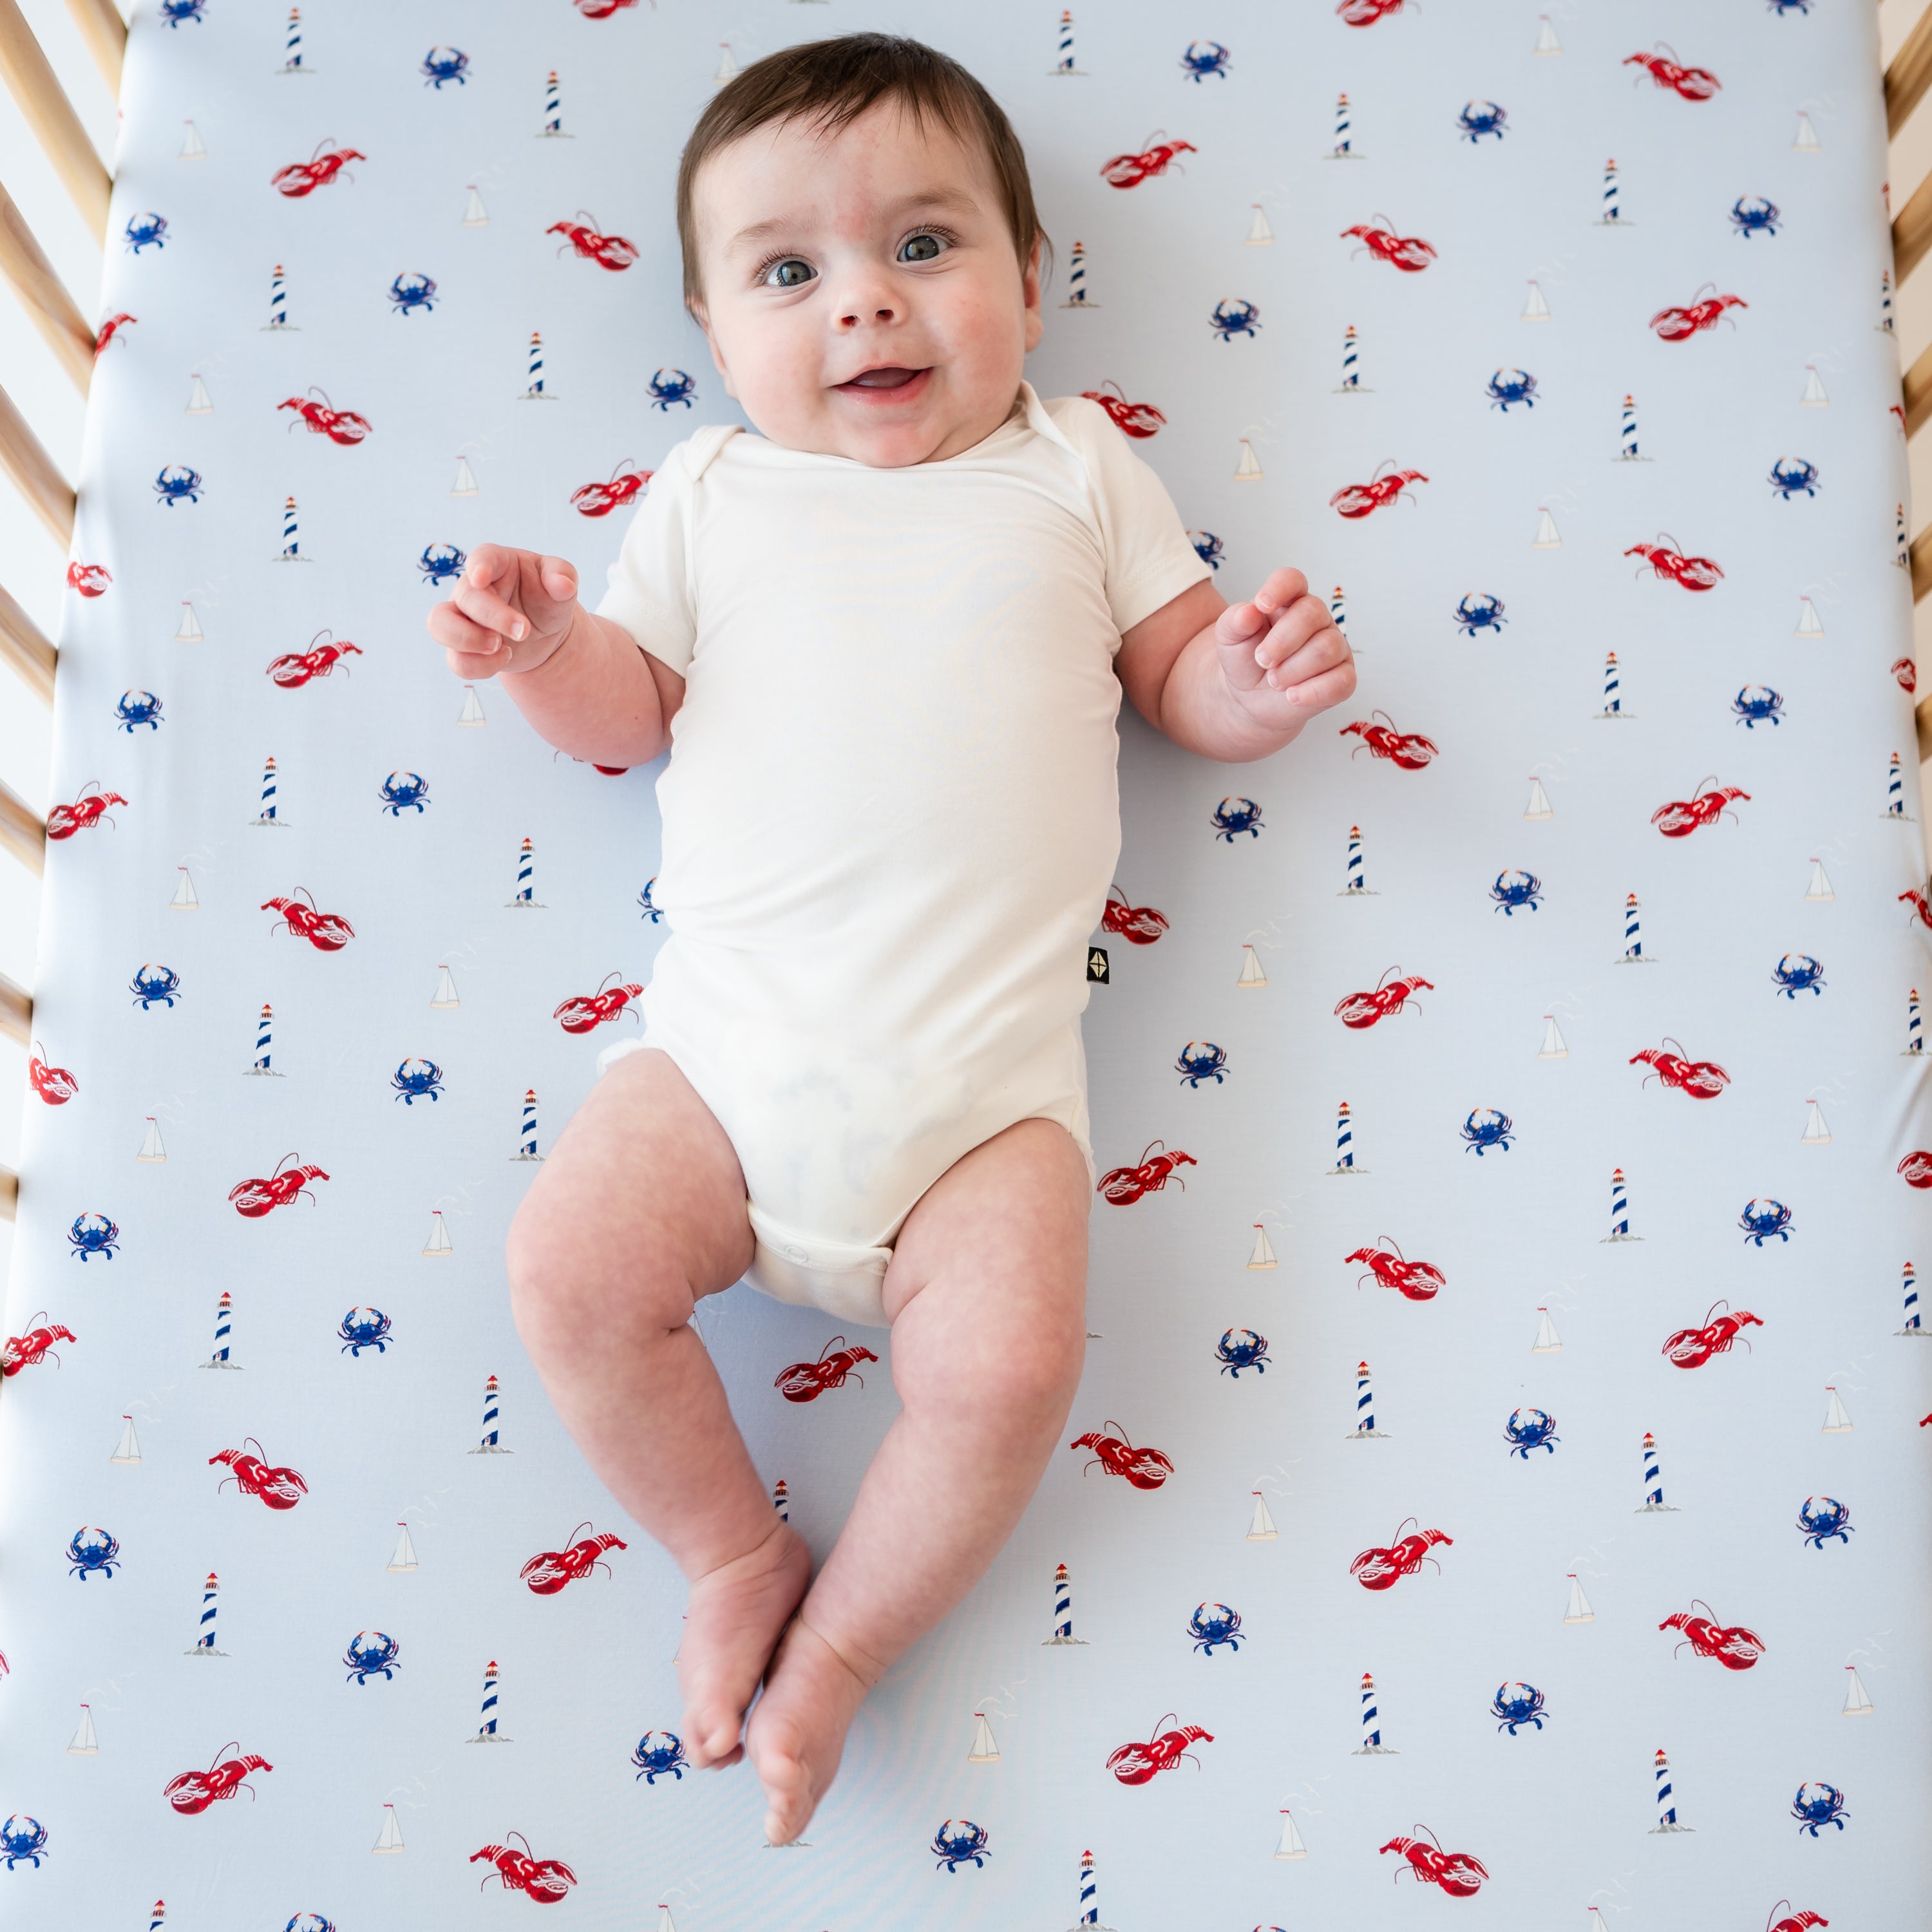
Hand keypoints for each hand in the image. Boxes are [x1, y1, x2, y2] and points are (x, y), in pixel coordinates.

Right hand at [426, 544, 582, 678]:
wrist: (545, 633)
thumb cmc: (548, 599)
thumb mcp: (562, 584)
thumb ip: (563, 576)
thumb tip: (563, 585)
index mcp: (497, 564)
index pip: (481, 557)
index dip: (478, 566)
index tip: (481, 578)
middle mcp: (472, 588)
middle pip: (465, 597)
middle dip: (493, 616)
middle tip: (524, 631)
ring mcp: (463, 618)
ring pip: (439, 626)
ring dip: (466, 640)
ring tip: (499, 646)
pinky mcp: (463, 647)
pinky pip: (456, 660)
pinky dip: (478, 666)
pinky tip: (504, 657)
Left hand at [1214, 566, 1354, 727]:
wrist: (1250, 697)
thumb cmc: (1245, 659)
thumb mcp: (1229, 638)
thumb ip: (1235, 621)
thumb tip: (1249, 612)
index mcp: (1289, 601)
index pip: (1292, 580)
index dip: (1280, 588)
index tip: (1262, 604)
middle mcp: (1317, 619)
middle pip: (1312, 614)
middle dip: (1282, 641)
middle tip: (1262, 661)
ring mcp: (1335, 647)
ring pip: (1326, 649)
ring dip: (1293, 669)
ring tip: (1274, 681)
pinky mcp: (1343, 677)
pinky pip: (1341, 682)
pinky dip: (1313, 692)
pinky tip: (1292, 696)